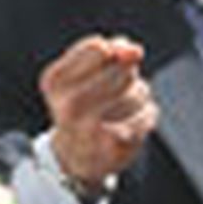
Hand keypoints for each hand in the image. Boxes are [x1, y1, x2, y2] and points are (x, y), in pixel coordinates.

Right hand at [40, 34, 157, 192]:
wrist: (76, 155)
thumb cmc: (85, 102)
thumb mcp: (87, 71)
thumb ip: (112, 52)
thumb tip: (133, 50)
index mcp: (55, 81)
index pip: (99, 48)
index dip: (112, 52)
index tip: (106, 61)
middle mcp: (67, 106)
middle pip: (124, 70)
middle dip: (129, 73)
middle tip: (118, 85)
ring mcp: (90, 131)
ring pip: (139, 92)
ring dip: (138, 95)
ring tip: (120, 107)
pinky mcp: (114, 149)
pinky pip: (147, 116)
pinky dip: (144, 117)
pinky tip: (128, 126)